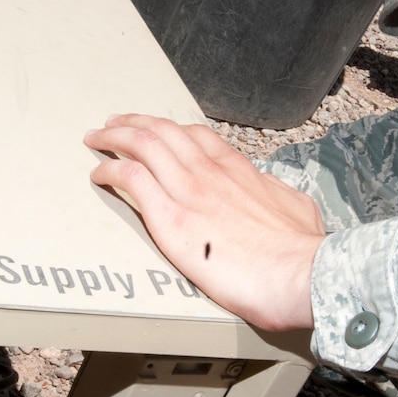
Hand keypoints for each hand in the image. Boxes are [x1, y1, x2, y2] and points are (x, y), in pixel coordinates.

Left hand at [84, 114, 324, 330]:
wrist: (300, 273)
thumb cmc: (301, 251)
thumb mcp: (297, 208)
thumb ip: (276, 194)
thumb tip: (272, 191)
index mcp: (238, 170)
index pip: (197, 137)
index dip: (169, 129)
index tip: (155, 128)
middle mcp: (210, 172)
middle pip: (163, 131)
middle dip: (133, 123)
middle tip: (113, 123)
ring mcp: (190, 191)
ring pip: (142, 145)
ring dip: (114, 137)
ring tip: (96, 138)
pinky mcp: (172, 217)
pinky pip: (131, 179)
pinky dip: (110, 170)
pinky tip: (99, 173)